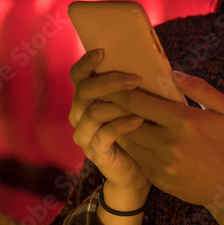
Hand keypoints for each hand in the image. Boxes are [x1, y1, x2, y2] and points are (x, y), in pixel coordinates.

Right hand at [68, 49, 149, 199]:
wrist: (137, 172)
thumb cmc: (138, 132)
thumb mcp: (134, 105)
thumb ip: (131, 87)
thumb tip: (146, 59)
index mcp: (85, 100)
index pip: (77, 76)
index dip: (86, 63)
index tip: (103, 52)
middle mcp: (79, 116)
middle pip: (83, 91)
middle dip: (109, 82)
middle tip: (135, 78)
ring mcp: (85, 135)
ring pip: (93, 112)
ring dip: (118, 104)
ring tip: (141, 100)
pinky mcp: (96, 152)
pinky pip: (105, 134)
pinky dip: (122, 124)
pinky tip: (139, 119)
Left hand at [109, 71, 223, 224]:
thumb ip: (200, 88)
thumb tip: (173, 74)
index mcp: (183, 121)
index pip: (138, 103)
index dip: (119, 92)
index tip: (109, 83)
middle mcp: (168, 143)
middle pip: (125, 121)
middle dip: (114, 109)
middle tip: (105, 98)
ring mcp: (161, 163)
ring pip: (127, 141)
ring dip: (119, 127)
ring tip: (115, 115)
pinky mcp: (157, 178)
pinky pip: (136, 157)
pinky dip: (132, 146)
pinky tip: (133, 136)